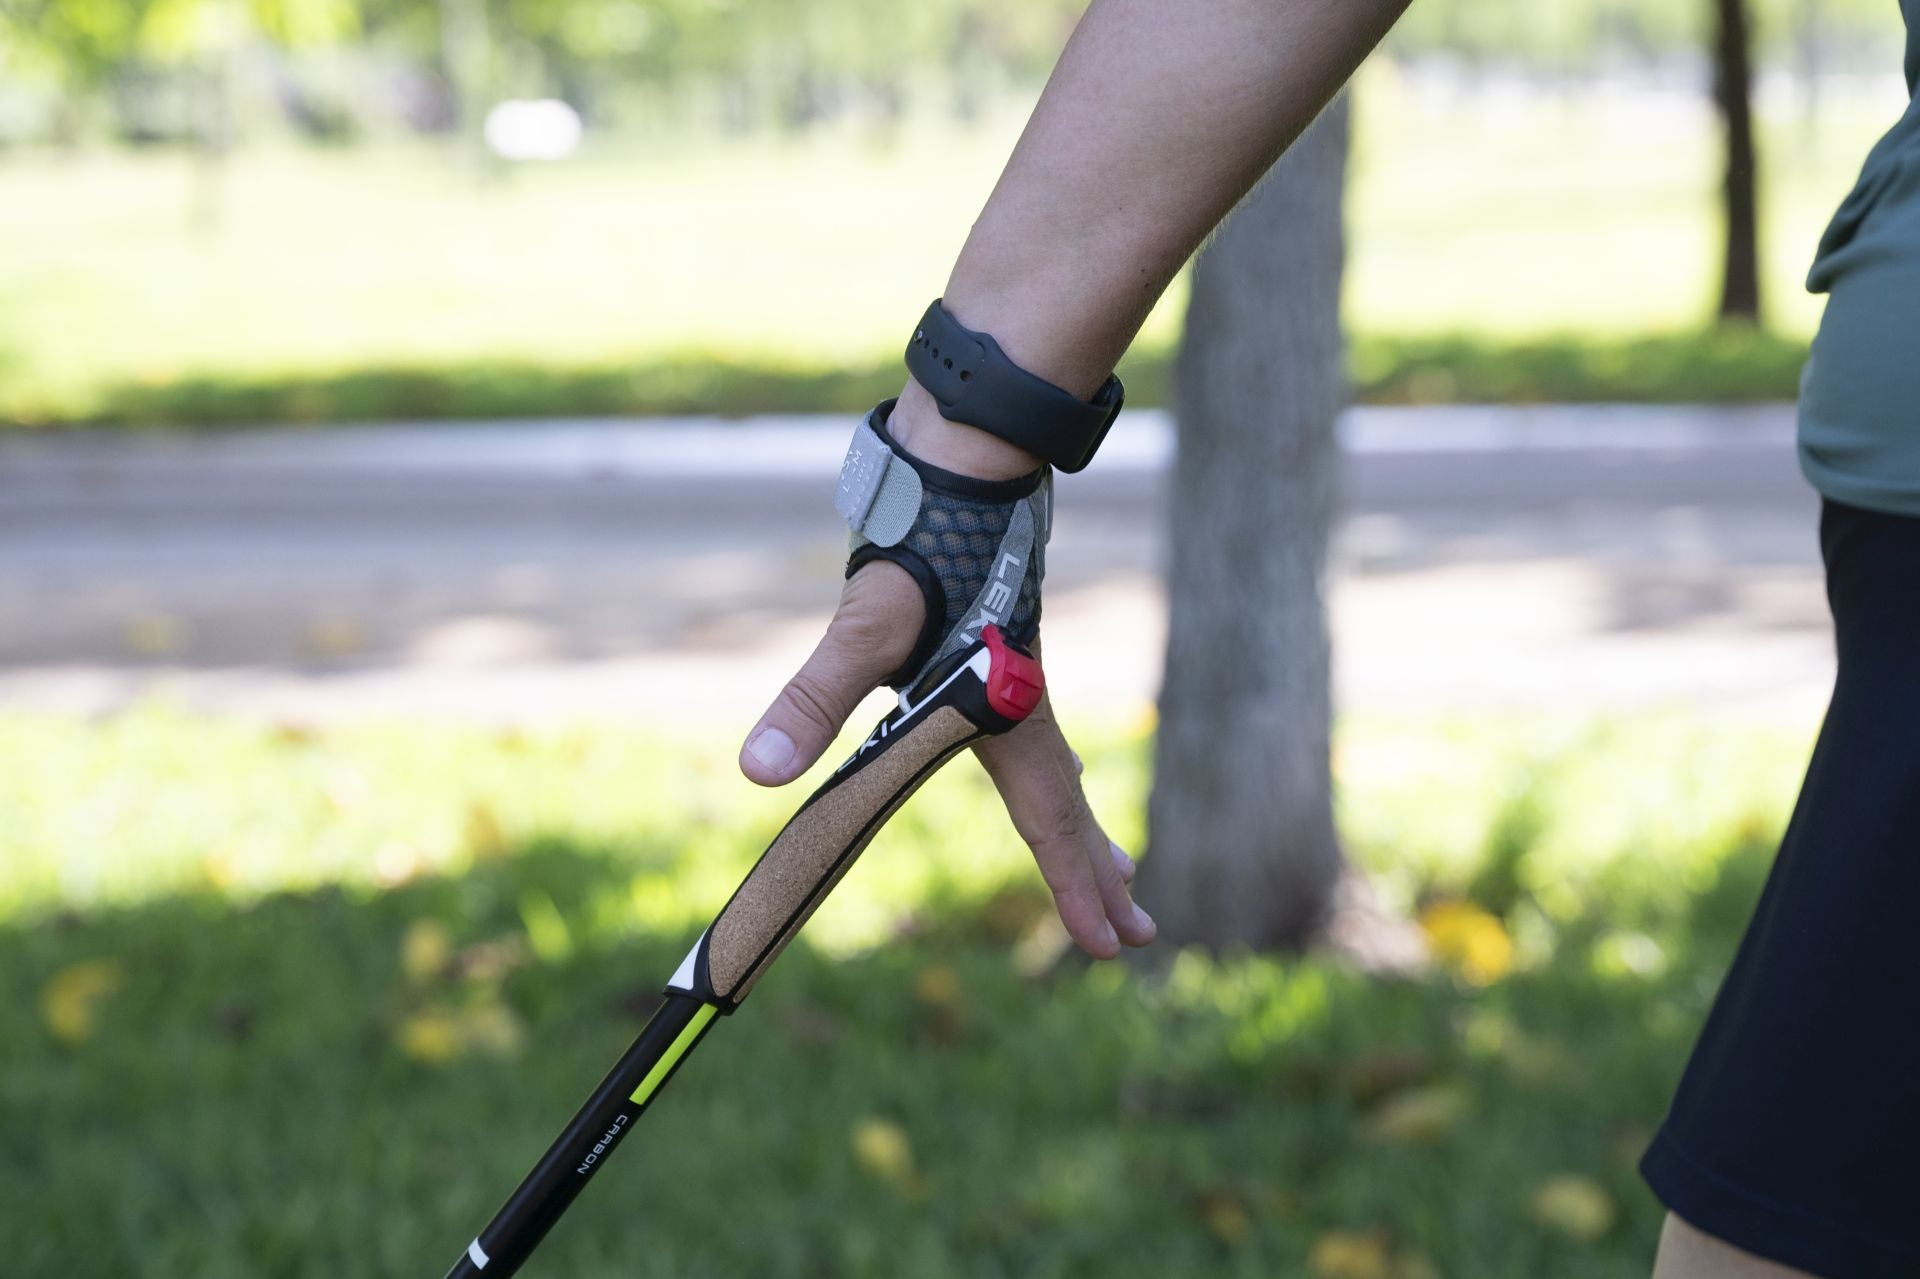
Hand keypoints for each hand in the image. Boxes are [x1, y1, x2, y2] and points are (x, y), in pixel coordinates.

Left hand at [738, 396, 1155, 958]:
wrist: (962, 462)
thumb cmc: (918, 542)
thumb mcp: (862, 626)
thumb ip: (813, 697)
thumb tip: (759, 771)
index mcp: (1002, 709)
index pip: (1046, 815)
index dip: (1074, 884)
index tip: (1112, 944)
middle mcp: (1023, 701)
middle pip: (1069, 805)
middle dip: (1096, 873)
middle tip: (1138, 932)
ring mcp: (1019, 680)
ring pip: (1061, 775)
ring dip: (1084, 831)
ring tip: (1121, 871)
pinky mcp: (1001, 656)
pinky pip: (1042, 743)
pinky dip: (1059, 781)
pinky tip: (1058, 779)